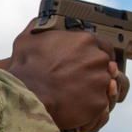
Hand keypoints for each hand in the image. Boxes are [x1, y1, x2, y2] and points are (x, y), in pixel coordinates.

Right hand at [0, 22, 128, 131]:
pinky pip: (98, 106)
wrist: (27, 95)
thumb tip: (39, 23)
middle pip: (105, 67)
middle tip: (76, 82)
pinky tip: (73, 107)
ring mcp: (101, 82)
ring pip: (103, 87)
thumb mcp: (28, 39)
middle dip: (93, 74)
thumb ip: (38, 28)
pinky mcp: (99, 103)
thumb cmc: (25, 68)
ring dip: (91, 91)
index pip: (104, 47)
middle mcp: (98, 59)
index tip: (88, 64)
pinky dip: (88, 108)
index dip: (95, 57)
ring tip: (72, 96)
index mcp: (86, 41)